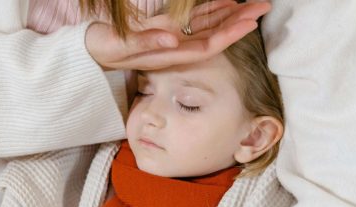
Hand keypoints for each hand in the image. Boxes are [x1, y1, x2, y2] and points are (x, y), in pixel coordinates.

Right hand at [85, 0, 270, 70]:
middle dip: (239, 22)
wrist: (91, 51)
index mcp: (167, 53)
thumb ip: (145, 43)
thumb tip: (171, 39)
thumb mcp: (120, 46)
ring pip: (207, 26)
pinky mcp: (166, 29)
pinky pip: (194, 20)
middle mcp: (174, 46)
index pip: (205, 45)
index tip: (249, 23)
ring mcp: (171, 38)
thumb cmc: (103, 49)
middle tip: (264, 7)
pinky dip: (211, 10)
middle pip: (213, 35)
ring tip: (253, 4)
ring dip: (230, 15)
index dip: (228, 35)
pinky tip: (226, 3)